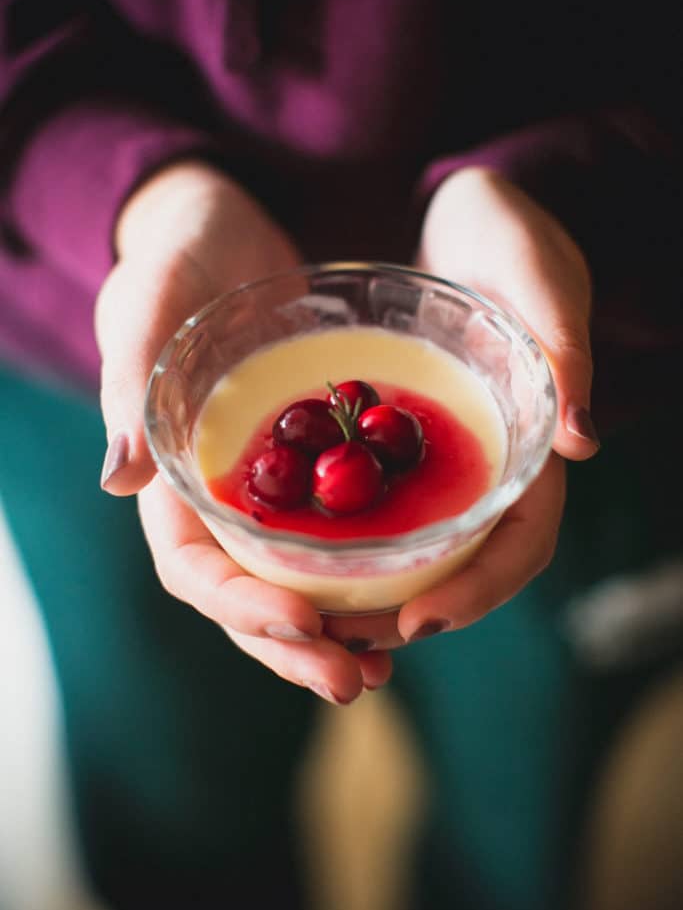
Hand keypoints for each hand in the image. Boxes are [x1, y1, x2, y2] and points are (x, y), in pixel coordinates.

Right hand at [95, 160, 392, 703]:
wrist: (222, 228)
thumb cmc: (174, 259)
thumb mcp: (148, 305)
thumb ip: (131, 384)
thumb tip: (118, 478)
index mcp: (168, 480)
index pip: (193, 568)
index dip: (241, 605)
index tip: (303, 621)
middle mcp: (217, 498)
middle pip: (248, 594)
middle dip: (296, 645)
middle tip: (354, 681)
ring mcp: (266, 489)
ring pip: (294, 580)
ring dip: (336, 630)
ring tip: (383, 665)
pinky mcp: (310, 469)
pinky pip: (336, 534)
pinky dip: (367, 573)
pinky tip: (408, 595)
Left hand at [312, 166, 597, 652]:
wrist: (464, 217)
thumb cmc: (510, 235)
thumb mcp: (536, 272)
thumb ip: (562, 342)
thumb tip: (582, 441)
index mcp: (536, 440)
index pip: (524, 540)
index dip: (480, 587)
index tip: (420, 621)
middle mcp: (495, 463)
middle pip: (469, 563)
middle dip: (417, 608)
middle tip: (347, 643)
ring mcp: (451, 460)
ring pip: (426, 549)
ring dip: (380, 593)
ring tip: (318, 622)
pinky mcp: (408, 447)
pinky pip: (385, 508)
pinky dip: (355, 543)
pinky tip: (304, 556)